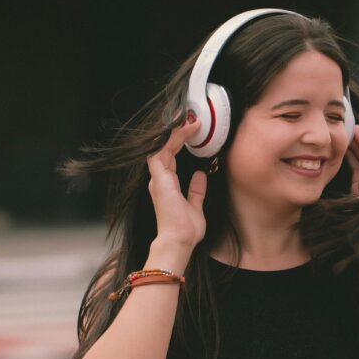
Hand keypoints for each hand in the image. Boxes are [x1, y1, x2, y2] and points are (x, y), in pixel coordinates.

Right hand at [146, 115, 207, 248]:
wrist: (179, 241)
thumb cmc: (185, 229)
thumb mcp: (195, 206)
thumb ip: (196, 191)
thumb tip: (199, 175)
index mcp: (167, 184)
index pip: (170, 155)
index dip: (179, 141)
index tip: (192, 129)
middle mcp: (160, 179)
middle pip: (165, 147)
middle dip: (177, 131)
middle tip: (190, 118)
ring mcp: (158, 178)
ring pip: (162, 146)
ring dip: (175, 132)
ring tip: (188, 119)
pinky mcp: (159, 178)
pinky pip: (161, 151)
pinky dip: (170, 139)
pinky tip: (181, 129)